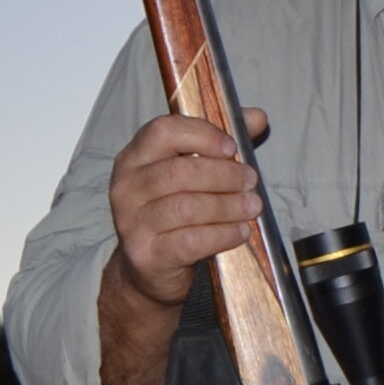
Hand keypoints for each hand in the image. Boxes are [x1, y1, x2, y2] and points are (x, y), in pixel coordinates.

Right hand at [105, 107, 271, 308]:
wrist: (147, 267)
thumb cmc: (174, 212)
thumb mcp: (194, 173)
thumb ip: (222, 143)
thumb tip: (257, 117)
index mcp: (135, 157)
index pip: (163, 131)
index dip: (202, 134)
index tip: (232, 146)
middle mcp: (126, 187)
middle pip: (180, 171)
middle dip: (223, 175)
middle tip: (251, 180)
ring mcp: (131, 222)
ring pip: (186, 207)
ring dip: (228, 205)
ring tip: (252, 206)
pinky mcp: (146, 254)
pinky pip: (191, 241)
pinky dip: (222, 234)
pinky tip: (241, 232)